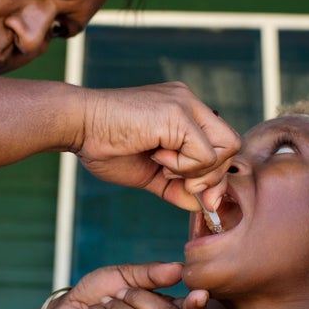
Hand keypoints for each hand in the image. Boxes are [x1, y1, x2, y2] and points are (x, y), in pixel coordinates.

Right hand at [76, 83, 240, 210]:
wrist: (77, 126)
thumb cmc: (105, 147)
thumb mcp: (151, 174)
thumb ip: (179, 187)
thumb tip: (205, 206)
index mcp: (183, 112)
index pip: (221, 144)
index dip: (213, 174)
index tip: (192, 191)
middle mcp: (189, 102)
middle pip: (231, 146)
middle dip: (211, 176)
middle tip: (174, 178)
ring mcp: (185, 104)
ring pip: (226, 149)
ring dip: (197, 170)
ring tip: (162, 163)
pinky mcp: (178, 113)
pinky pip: (205, 154)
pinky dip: (185, 167)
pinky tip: (157, 156)